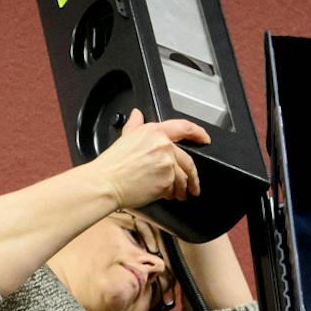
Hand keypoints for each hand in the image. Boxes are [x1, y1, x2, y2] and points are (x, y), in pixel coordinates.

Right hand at [91, 109, 206, 210]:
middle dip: (193, 176)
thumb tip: (137, 114)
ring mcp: (166, 163)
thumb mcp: (124, 138)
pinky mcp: (166, 181)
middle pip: (188, 160)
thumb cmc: (112, 165)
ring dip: (182, 188)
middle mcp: (163, 145)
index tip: (204, 139)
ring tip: (178, 195)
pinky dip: (171, 194)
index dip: (198, 133)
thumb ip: (135, 125)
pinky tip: (166, 196)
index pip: (184, 127)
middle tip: (194, 185)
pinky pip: (175, 189)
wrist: (106, 183)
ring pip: (183, 178)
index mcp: (154, 132)